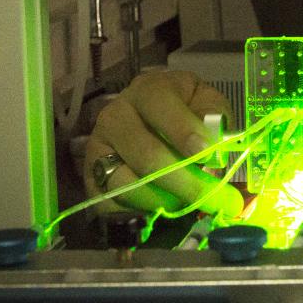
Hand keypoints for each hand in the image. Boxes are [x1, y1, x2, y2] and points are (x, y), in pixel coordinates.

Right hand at [84, 69, 233, 211]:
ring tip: (188, 206)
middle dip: (182, 181)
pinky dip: (138, 212)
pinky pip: (110, 203)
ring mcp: (97, 147)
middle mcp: (115, 115)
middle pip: (146, 154)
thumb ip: (214, 116)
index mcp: (147, 90)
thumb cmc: (186, 111)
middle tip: (211, 199)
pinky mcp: (89, 177)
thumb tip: (213, 144)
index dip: (183, 130)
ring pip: (126, 184)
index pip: (160, 106)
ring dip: (162, 201)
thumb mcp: (206, 102)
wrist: (152, 122)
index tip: (206, 154)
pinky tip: (161, 212)